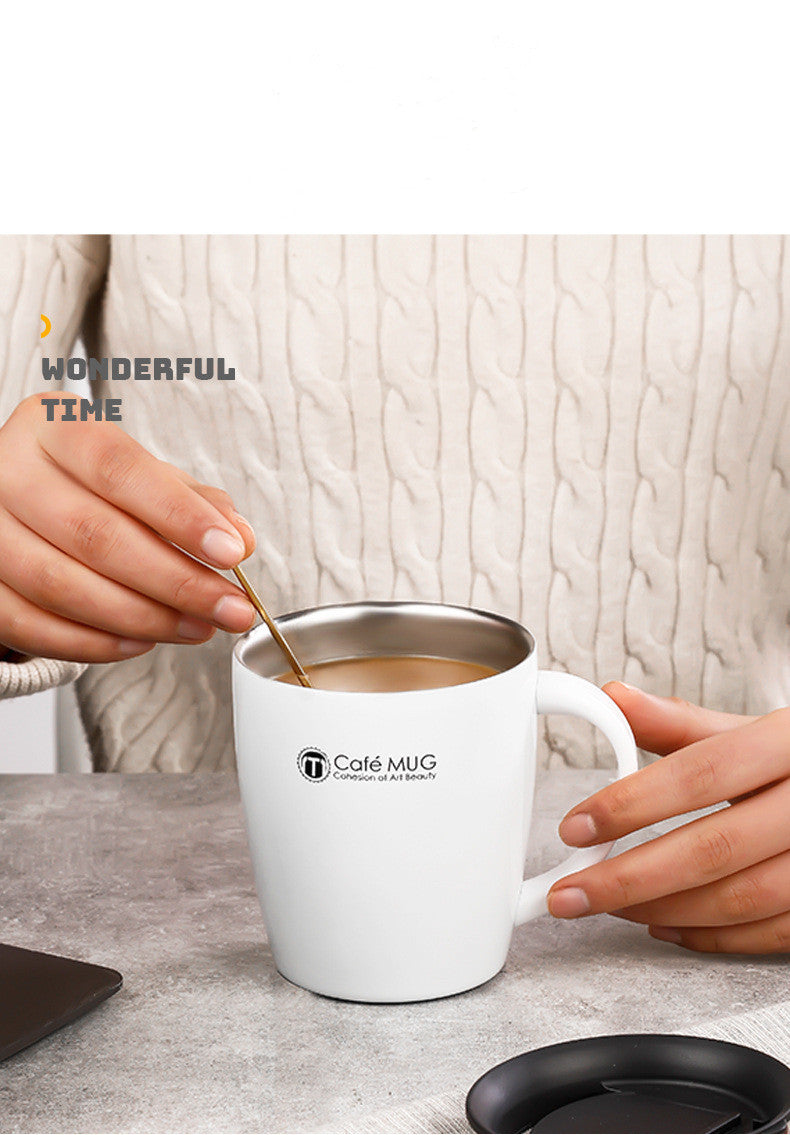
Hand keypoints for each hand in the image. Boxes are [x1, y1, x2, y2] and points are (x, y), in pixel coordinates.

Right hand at [0, 393, 257, 661]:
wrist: (19, 504)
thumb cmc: (90, 487)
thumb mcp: (145, 477)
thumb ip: (195, 502)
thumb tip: (239, 537)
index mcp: (53, 427)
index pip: (118, 468)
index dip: (178, 514)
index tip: (230, 552)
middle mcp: (7, 471)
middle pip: (94, 535)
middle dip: (176, 581)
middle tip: (229, 607)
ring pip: (61, 586)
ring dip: (142, 617)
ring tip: (196, 627)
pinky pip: (31, 625)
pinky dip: (93, 642)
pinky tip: (142, 641)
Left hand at [547, 682, 789, 953]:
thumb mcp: (755, 730)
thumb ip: (684, 724)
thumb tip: (614, 697)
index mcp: (787, 744)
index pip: (701, 774)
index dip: (632, 804)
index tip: (576, 827)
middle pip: (713, 848)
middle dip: (629, 877)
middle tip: (571, 891)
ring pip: (740, 899)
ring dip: (662, 908)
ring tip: (609, 905)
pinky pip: (770, 934)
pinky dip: (711, 936)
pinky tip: (664, 924)